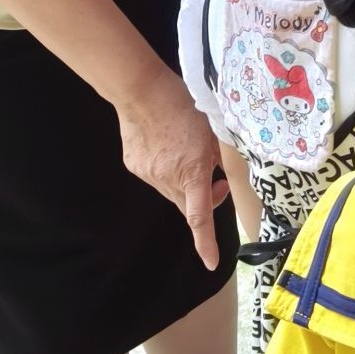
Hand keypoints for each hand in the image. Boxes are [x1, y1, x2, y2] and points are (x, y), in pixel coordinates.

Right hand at [117, 74, 232, 269]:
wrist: (142, 91)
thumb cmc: (183, 105)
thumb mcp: (212, 131)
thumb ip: (217, 158)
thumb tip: (220, 176)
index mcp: (191, 172)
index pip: (199, 216)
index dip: (205, 242)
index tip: (210, 262)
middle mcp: (168, 178)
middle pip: (187, 202)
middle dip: (205, 198)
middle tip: (218, 180)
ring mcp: (148, 174)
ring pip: (171, 189)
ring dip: (184, 181)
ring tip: (187, 151)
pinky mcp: (134, 165)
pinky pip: (156, 176)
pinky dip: (166, 169)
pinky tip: (167, 145)